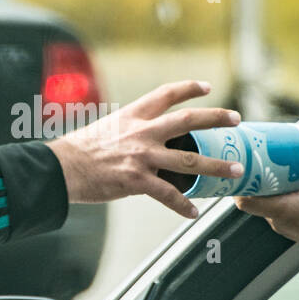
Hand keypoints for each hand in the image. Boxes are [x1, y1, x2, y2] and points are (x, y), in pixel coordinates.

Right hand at [46, 80, 242, 219]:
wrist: (61, 168)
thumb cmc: (78, 150)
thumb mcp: (106, 128)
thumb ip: (129, 131)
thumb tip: (142, 139)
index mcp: (133, 115)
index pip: (166, 94)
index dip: (189, 88)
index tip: (207, 87)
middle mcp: (142, 132)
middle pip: (188, 120)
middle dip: (216, 118)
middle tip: (237, 120)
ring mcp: (142, 156)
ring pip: (189, 160)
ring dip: (216, 166)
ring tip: (236, 171)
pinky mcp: (137, 180)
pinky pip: (168, 194)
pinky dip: (183, 205)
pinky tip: (193, 212)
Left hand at [233, 127, 298, 267]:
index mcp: (284, 211)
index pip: (243, 200)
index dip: (238, 180)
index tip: (243, 159)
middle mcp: (280, 221)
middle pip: (254, 195)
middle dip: (255, 172)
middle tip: (261, 149)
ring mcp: (288, 226)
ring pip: (269, 199)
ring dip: (271, 180)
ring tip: (280, 158)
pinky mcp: (298, 227)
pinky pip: (281, 204)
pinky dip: (283, 190)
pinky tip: (297, 174)